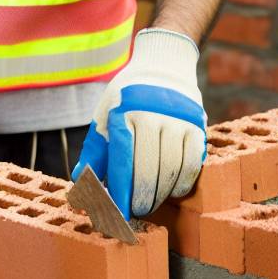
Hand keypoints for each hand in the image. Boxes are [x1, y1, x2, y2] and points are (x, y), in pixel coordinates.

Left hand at [72, 28, 206, 217]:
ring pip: (171, 168)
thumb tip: (80, 182)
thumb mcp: (105, 115)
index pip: (121, 157)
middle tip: (135, 211)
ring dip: (161, 193)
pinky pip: (191, 163)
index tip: (116, 211)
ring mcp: (178, 119)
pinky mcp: (197, 125)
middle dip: (140, 196)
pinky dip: (181, 183)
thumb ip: (95, 149)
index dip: (119, 188)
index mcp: (124, 110)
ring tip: (150, 203)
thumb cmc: (126, 98)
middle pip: (148, 167)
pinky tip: (170, 190)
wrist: (162, 66)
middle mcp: (152, 113)